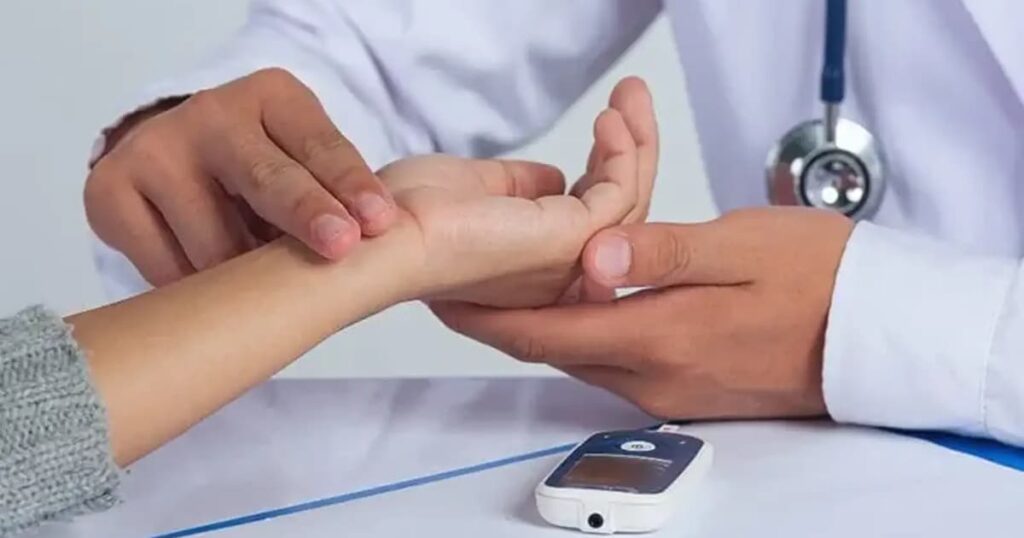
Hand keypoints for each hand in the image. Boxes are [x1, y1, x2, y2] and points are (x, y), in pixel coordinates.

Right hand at [85, 68, 396, 285]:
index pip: (318, 143)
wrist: (176, 159)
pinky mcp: (109, 191)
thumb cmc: (265, 172)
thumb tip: (367, 254)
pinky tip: (216, 292)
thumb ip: (333, 197)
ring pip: (216, 243)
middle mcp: (210, 115)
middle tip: (339, 247)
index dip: (349, 183)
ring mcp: (153, 150)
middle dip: (305, 213)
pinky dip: (201, 291)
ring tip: (268, 291)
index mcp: (272, 97)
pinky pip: (168, 268)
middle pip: (265, 177)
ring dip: (250, 278)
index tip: (378, 221)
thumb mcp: (305, 164)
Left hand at [381, 77, 657, 306]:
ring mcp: (568, 264)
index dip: (606, 169)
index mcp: (533, 269)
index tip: (608, 127)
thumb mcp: (477, 188)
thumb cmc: (408, 217)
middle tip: (633, 99)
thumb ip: (522, 186)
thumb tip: (555, 176)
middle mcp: (558, 277)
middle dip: (634, 149)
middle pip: (620, 212)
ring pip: (627, 202)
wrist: (385, 232)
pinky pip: (619, 196)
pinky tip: (610, 120)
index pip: (592, 220)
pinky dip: (623, 153)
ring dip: (636, 141)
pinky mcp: (571, 242)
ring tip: (630, 95)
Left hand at [431, 208, 853, 418]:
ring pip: (583, 358)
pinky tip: (583, 305)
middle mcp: (656, 377)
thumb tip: (590, 258)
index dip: (482, 318)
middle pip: (553, 351)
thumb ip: (660, 254)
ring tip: (512, 285)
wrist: (882, 333)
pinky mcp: (690, 390)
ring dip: (544, 325)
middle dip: (502, 320)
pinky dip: (585, 336)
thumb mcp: (743, 246)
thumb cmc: (823, 280)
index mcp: (661, 337)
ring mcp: (673, 391)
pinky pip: (617, 365)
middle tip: (465, 285)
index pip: (543, 335)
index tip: (441, 297)